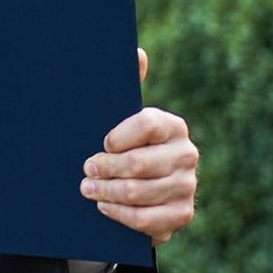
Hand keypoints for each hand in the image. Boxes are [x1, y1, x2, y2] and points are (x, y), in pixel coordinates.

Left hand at [80, 49, 197, 244]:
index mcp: (172, 126)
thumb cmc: (124, 148)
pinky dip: (120, 214)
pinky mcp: (181, 214)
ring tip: (87, 189)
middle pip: (138, 163)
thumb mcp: (120, 119)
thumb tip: (137, 52)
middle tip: (85, 170)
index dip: (117, 136)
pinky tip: (104, 207)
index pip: (146, 124)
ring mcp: (187, 186)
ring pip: (138, 192)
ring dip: (106, 192)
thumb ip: (127, 86)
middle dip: (104, 168)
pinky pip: (146, 219)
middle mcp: (186, 154)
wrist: (140, 191)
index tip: (101, 143)